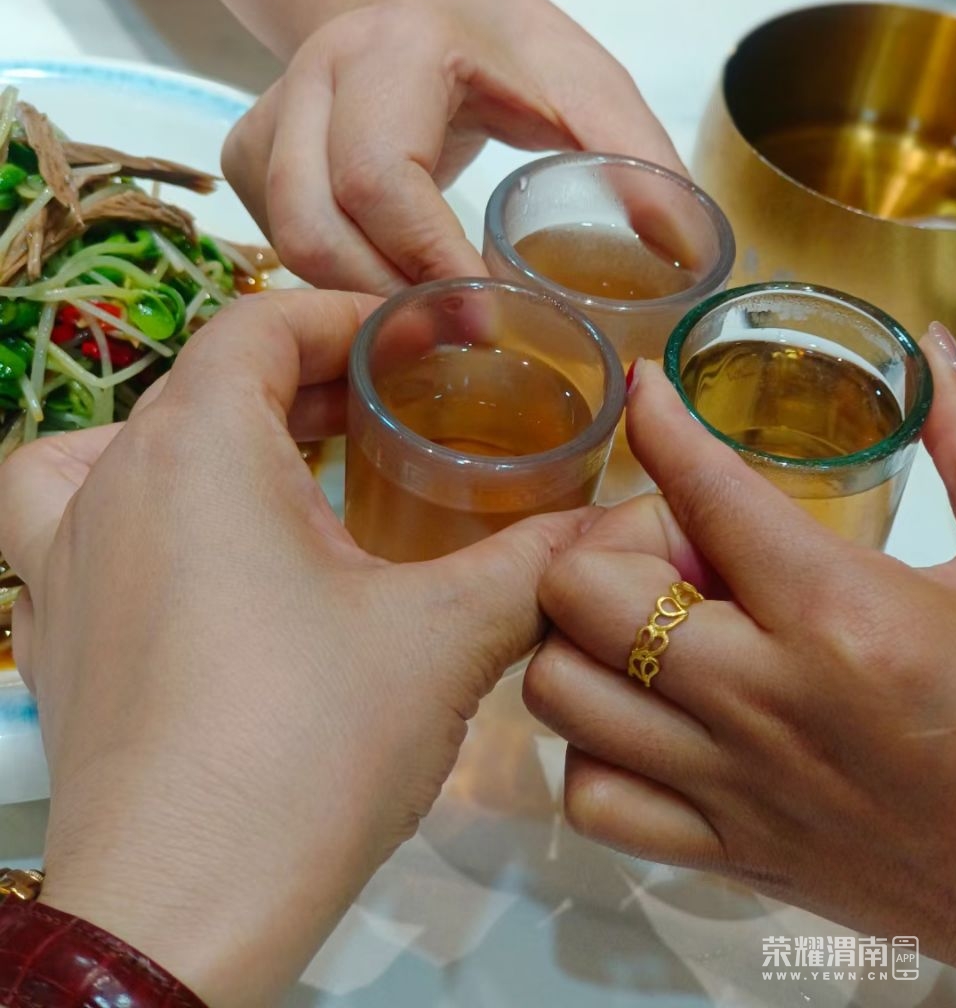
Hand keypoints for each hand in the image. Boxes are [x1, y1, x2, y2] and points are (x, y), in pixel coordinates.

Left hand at [0, 289, 597, 1006]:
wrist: (184, 909)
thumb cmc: (309, 749)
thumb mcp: (445, 637)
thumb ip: (537, 562)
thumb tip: (626, 523)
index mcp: (197, 440)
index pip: (266, 319)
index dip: (355, 317)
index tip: (429, 344)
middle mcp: (113, 475)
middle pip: (213, 375)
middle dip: (314, 377)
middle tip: (403, 410)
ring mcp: (67, 550)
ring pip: (141, 435)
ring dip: (222, 426)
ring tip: (296, 462)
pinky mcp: (56, 622)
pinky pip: (67, 511)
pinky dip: (124, 493)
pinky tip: (183, 535)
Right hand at [222, 0, 682, 293]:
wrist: (415, 7)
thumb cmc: (504, 48)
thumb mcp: (581, 80)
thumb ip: (634, 155)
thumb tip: (691, 253)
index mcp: (399, 48)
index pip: (381, 175)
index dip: (428, 262)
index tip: (489, 321)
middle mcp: (318, 74)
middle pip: (315, 221)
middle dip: (385, 301)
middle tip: (456, 347)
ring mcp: (273, 112)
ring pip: (287, 241)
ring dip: (353, 305)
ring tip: (422, 339)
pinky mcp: (253, 150)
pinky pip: (276, 242)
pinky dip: (328, 289)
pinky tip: (382, 309)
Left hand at [524, 323, 955, 965]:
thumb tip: (938, 342)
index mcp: (839, 612)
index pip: (704, 491)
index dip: (659, 422)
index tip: (648, 392)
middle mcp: (763, 696)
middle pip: (584, 593)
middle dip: (606, 551)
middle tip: (666, 558)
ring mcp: (731, 782)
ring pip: (560, 691)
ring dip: (583, 645)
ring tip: (644, 635)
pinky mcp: (723, 854)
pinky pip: (592, 797)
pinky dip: (597, 753)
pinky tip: (648, 723)